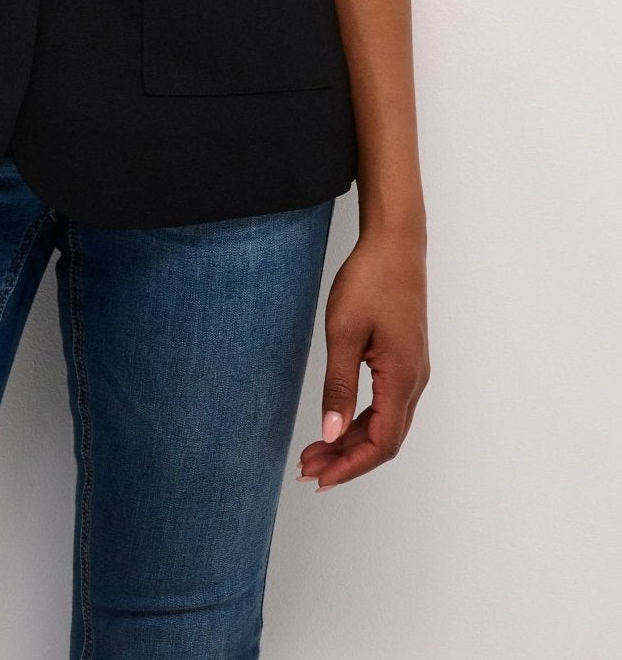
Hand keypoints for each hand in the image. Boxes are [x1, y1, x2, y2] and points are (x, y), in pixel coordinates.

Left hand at [297, 224, 429, 490]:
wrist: (395, 244)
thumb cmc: (370, 280)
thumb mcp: (344, 332)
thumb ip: (338, 385)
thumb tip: (331, 433)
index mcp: (402, 378)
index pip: (381, 443)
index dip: (350, 466)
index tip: (320, 477)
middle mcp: (414, 381)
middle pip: (384, 440)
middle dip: (346, 459)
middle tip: (308, 468)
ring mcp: (412, 371)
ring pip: (385, 423)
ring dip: (351, 441)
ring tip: (315, 450)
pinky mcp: (405, 359)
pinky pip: (386, 404)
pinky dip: (361, 419)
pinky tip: (337, 420)